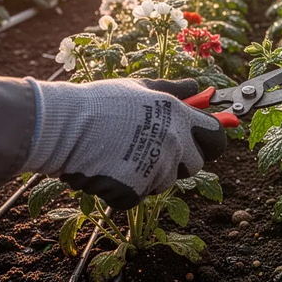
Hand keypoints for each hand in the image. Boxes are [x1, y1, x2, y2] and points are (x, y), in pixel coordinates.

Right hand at [22, 78, 225, 209]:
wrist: (64, 125)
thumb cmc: (100, 102)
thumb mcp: (140, 88)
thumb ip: (172, 89)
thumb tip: (195, 86)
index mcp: (178, 116)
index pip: (217, 135)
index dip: (211, 139)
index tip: (203, 140)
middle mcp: (174, 143)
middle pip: (197, 163)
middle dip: (182, 160)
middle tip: (154, 149)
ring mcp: (156, 168)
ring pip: (166, 181)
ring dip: (151, 174)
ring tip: (122, 153)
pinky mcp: (136, 191)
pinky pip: (140, 195)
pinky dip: (127, 188)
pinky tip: (109, 169)